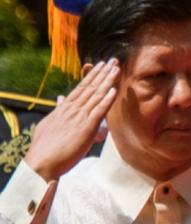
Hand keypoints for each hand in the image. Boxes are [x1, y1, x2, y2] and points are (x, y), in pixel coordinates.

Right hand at [24, 59, 118, 181]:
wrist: (41, 162)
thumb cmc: (45, 147)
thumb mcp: (50, 124)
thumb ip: (57, 111)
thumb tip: (60, 100)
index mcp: (63, 108)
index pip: (80, 88)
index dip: (92, 76)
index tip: (101, 66)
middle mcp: (71, 109)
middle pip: (89, 87)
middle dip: (102, 73)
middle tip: (113, 61)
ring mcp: (78, 117)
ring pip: (95, 96)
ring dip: (107, 81)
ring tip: (116, 69)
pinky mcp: (85, 128)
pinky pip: (98, 111)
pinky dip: (106, 100)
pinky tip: (114, 90)